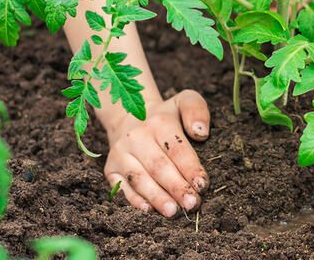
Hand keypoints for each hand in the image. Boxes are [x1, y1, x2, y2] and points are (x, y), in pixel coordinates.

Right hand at [103, 90, 209, 216]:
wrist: (129, 115)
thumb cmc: (165, 115)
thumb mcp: (184, 101)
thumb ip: (196, 110)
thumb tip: (201, 133)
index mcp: (159, 122)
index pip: (176, 148)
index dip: (190, 168)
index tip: (202, 185)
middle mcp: (136, 137)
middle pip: (158, 166)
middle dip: (176, 187)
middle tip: (192, 204)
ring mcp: (121, 154)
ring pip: (139, 179)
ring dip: (157, 197)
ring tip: (173, 212)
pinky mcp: (110, 168)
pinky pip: (121, 187)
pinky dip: (134, 200)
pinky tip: (148, 210)